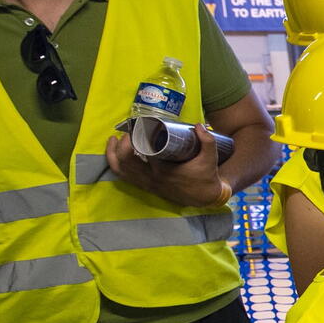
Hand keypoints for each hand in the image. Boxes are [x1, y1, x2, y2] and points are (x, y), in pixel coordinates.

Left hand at [104, 126, 223, 207]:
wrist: (204, 197)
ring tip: (113, 140)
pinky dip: (116, 165)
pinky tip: (116, 155)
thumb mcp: (210, 158)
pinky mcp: (146, 187)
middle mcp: (151, 177)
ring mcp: (146, 184)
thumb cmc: (206, 177)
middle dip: (122, 143)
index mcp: (164, 170)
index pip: (144, 150)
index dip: (138, 135)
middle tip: (129, 131)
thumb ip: (207, 141)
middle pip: (125, 160)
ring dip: (113, 154)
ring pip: (120, 170)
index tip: (141, 125)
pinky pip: (124, 177)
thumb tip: (199, 126)